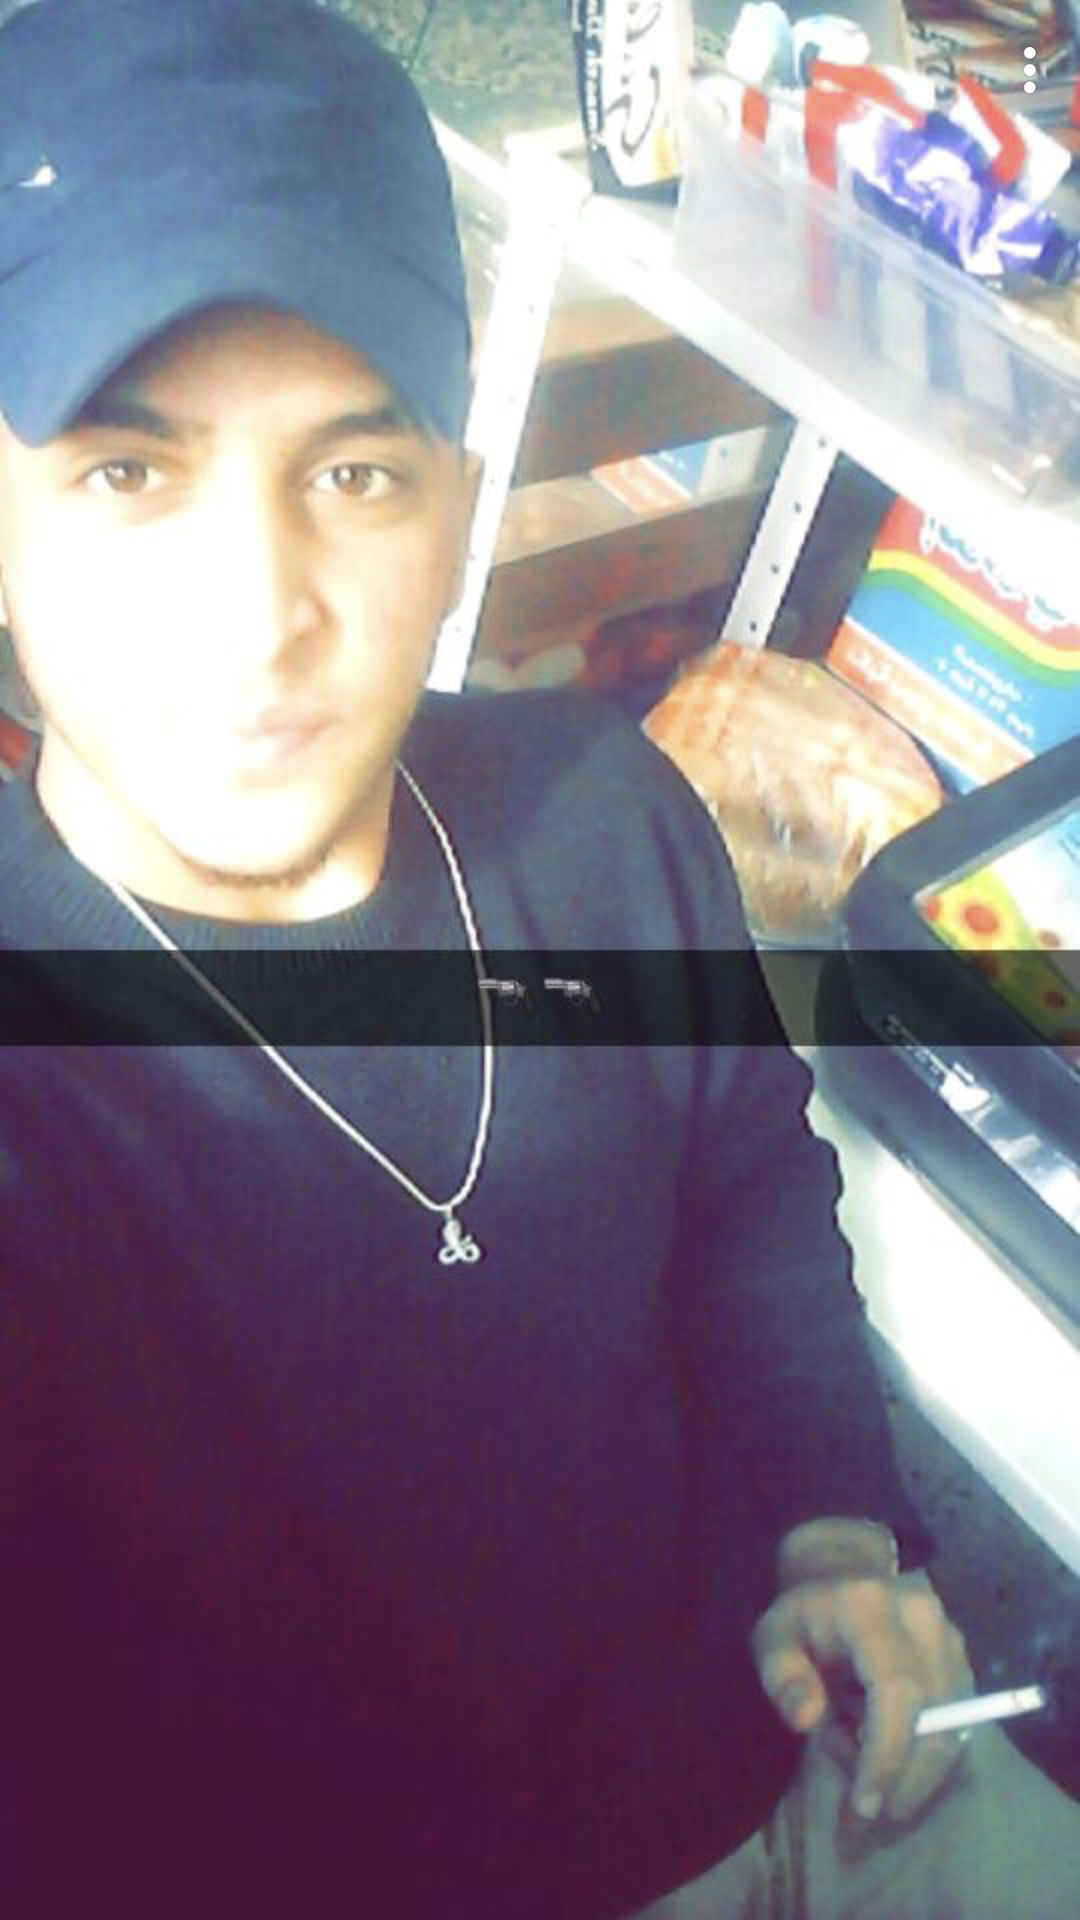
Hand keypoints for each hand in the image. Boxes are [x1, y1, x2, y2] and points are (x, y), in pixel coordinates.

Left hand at [752, 1518, 973, 1826]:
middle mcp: (924, 1620)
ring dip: (910, 1767)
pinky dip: (923, 1754)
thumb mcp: (774, 1638)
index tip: (865, 1805)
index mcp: (872, 1608)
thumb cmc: (805, 1615)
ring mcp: (953, 1639)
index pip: (896, 1690)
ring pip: (952, 1731)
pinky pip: (957, 1727)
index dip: (887, 1754)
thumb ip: (783, 1675)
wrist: (845, 1573)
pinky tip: (883, 1748)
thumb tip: (807, 1719)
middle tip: (863, 1817)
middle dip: (904, 1781)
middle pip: (936, 1721)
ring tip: (859, 1757)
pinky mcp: (965, 1661)